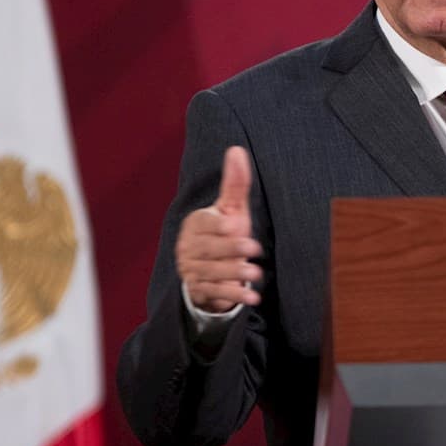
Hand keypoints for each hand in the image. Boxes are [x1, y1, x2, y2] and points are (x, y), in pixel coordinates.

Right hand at [175, 146, 263, 311]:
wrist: (210, 268)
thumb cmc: (224, 231)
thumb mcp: (231, 208)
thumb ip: (235, 183)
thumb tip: (236, 149)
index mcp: (195, 224)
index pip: (203, 223)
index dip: (218, 225)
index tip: (236, 224)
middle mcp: (188, 247)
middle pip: (208, 249)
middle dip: (231, 249)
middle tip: (253, 248)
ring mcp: (191, 270)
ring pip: (212, 272)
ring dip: (235, 273)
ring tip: (256, 273)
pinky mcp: (200, 290)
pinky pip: (215, 293)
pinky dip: (234, 296)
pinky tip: (253, 296)